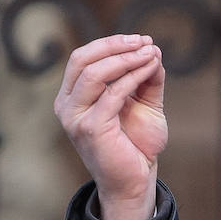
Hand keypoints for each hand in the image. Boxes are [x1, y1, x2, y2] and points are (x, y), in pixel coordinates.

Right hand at [54, 34, 167, 219]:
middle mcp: (67, 105)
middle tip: (144, 41)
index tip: (140, 39)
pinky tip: (151, 68)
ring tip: (151, 52)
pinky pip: (112, 93)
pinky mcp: (91, 128)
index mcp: (72, 96)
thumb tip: (153, 50)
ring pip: (94, 73)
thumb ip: (146, 79)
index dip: (110, 43)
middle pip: (82, 59)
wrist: (136, 180)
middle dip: (115, 45)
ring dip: (125, 58)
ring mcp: (76, 117)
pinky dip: (133, 76)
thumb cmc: (136, 143)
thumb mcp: (143, 104)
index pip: (82, 58)